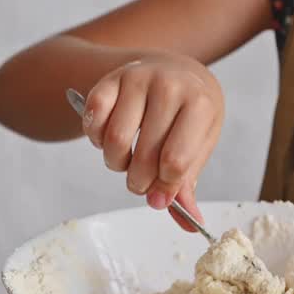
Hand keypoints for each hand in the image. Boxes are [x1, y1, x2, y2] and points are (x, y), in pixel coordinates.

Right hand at [81, 53, 223, 230]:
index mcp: (200, 105)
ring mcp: (138, 79)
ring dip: (116, 163)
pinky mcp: (110, 79)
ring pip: (115, 140)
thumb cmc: (190, 114)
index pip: (176, 161)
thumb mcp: (199, 144)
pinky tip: (108, 140)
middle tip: (142, 182)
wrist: (176, 71)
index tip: (162, 192)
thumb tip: (189, 223)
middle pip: (145, 156)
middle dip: (139, 182)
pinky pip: (93, 119)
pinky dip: (96, 139)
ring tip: (126, 161)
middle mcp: (169, 87)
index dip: (165, 187)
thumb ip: (187, 184)